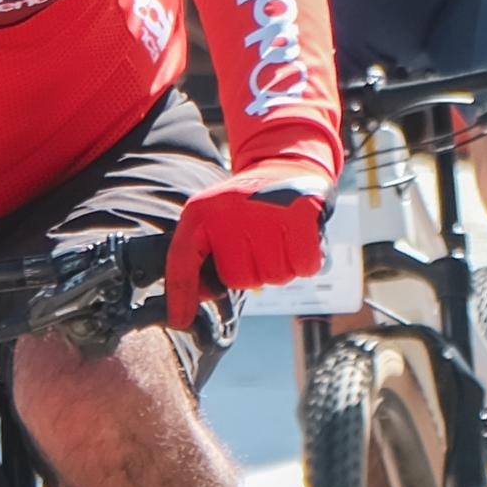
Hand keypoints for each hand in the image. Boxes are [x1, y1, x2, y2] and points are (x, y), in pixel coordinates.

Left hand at [164, 163, 332, 335]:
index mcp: (201, 211)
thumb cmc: (245, 207)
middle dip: (252, 271)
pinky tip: (299, 239)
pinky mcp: (302, 215)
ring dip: (281, 267)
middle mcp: (230, 210)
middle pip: (239, 280)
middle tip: (259, 244)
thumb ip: (195, 262)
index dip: (181, 294)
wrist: (286, 165)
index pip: (182, 259)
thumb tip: (185, 311)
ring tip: (278, 238)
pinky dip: (305, 261)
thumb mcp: (211, 222)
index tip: (180, 321)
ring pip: (273, 277)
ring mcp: (267, 211)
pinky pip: (304, 267)